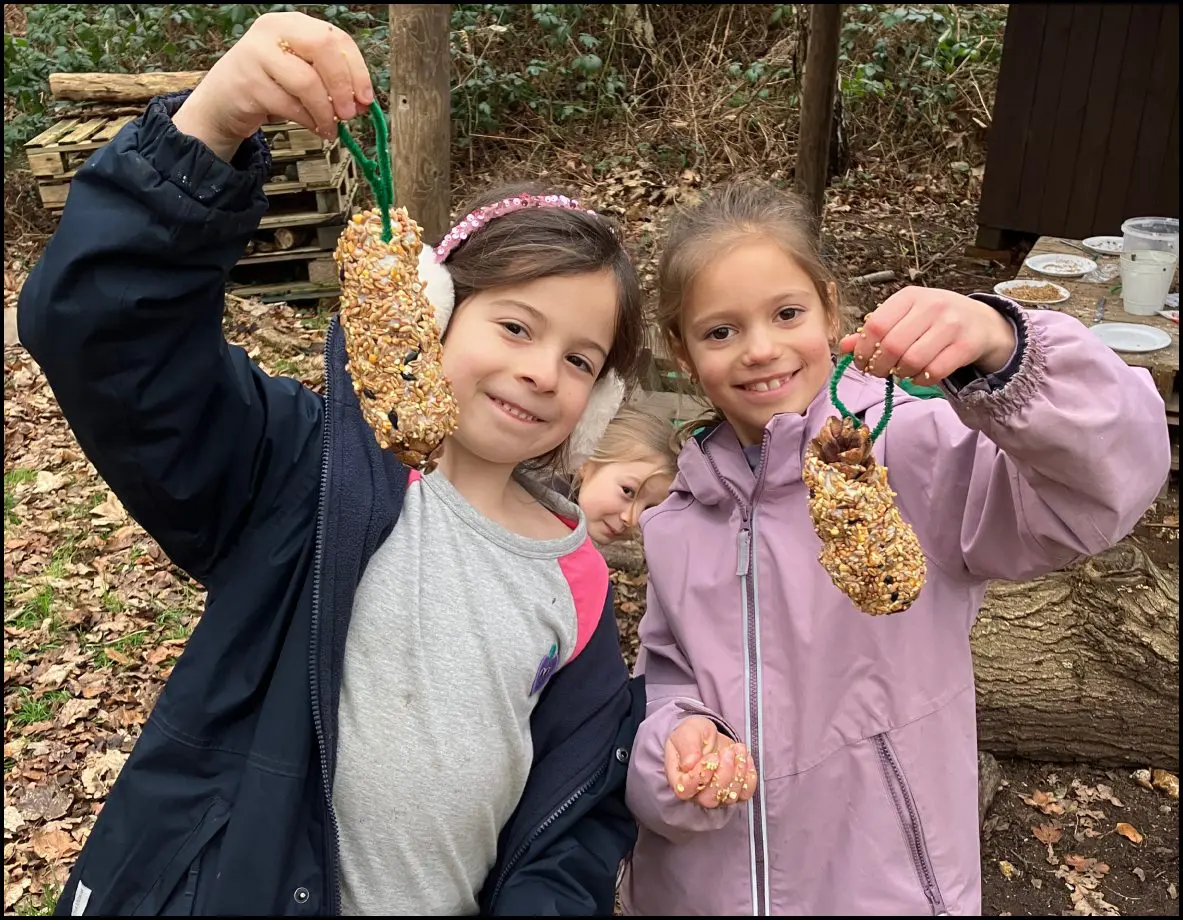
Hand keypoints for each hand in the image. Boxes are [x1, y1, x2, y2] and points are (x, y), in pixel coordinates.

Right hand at [171, 11, 372, 161]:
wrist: (223, 99)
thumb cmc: (270, 84)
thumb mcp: (302, 73)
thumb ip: (330, 81)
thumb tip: (363, 103)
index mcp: (293, 23)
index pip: (336, 37)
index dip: (357, 70)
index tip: (366, 99)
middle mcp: (273, 31)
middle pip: (323, 48)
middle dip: (342, 85)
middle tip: (349, 113)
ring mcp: (257, 54)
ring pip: (306, 82)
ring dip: (325, 111)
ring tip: (331, 128)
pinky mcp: (248, 83)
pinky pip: (289, 105)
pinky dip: (308, 121)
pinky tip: (316, 129)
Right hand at [664, 716, 757, 808]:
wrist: (708, 736)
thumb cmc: (693, 735)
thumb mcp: (686, 733)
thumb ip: (687, 747)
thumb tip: (689, 764)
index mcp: (679, 780)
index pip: (686, 789)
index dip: (700, 776)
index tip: (711, 756)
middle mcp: (696, 793)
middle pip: (710, 798)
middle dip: (723, 774)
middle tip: (727, 752)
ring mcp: (717, 795)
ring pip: (729, 796)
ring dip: (738, 771)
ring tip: (738, 748)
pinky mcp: (733, 792)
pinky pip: (745, 793)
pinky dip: (749, 776)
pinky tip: (745, 758)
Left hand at [838, 287, 1016, 382]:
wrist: (982, 322)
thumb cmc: (934, 320)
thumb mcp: (905, 317)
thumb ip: (875, 331)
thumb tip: (843, 347)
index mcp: (909, 296)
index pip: (876, 325)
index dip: (864, 350)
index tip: (863, 362)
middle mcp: (932, 305)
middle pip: (892, 346)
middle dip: (879, 366)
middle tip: (879, 372)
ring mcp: (951, 325)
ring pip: (913, 360)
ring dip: (901, 374)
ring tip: (900, 373)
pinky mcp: (966, 345)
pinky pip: (934, 371)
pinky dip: (920, 380)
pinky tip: (918, 376)